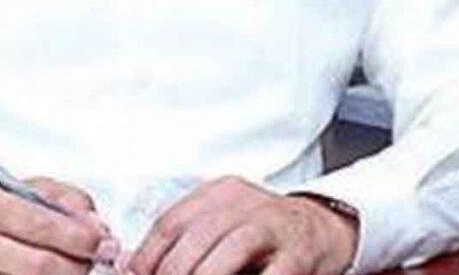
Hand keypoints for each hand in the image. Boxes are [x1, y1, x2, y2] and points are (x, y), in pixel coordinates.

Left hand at [125, 177, 357, 274]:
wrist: (324, 226)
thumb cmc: (263, 232)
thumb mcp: (223, 222)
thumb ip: (187, 240)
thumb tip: (134, 266)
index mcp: (219, 192)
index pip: (171, 222)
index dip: (147, 256)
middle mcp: (244, 202)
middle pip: (195, 238)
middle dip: (173, 272)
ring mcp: (274, 225)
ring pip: (229, 252)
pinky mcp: (300, 252)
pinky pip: (272, 274)